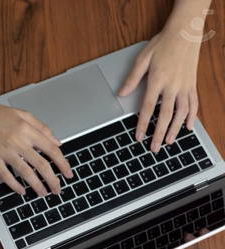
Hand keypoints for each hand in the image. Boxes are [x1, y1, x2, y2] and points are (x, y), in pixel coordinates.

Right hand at [0, 101, 72, 195]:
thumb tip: (57, 142)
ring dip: (37, 186)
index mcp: (27, 130)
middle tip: (58, 189)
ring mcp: (5, 151)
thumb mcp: (23, 115)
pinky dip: (15, 185)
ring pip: (26, 173)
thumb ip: (42, 128)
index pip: (52, 150)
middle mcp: (18, 141)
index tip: (68, 173)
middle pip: (41, 165)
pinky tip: (22, 191)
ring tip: (43, 193)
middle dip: (53, 180)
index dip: (63, 164)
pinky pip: (6, 175)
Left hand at [119, 30, 200, 152]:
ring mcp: (185, 86)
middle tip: (155, 148)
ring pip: (181, 113)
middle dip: (159, 133)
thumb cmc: (162, 44)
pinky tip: (188, 127)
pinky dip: (192, 117)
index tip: (139, 137)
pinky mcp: (192, 84)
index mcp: (157, 81)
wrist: (185, 32)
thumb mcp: (143, 59)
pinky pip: (194, 104)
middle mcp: (172, 86)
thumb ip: (132, 78)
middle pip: (165, 115)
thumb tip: (121, 93)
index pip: (148, 108)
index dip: (143, 124)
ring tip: (170, 142)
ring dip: (175, 129)